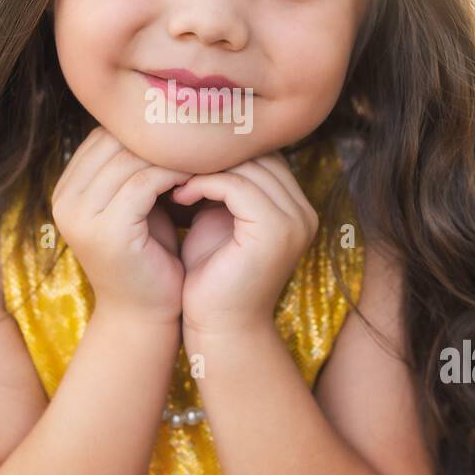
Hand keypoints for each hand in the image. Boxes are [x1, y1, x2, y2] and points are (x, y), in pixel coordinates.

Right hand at [51, 126, 193, 323]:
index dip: (144, 128)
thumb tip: (164, 116)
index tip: (184, 125)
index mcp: (67, 189)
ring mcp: (81, 215)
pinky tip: (201, 174)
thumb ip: (137, 167)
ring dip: (171, 152)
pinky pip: (145, 182)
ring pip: (130, 158)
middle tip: (200, 128)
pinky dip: (176, 174)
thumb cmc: (148, 257)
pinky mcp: (106, 230)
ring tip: (205, 148)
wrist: (143, 317)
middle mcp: (64, 199)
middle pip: (113, 141)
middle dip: (157, 135)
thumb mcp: (138, 205)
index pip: (103, 136)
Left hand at [170, 152, 318, 335]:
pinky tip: (179, 194)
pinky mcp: (274, 230)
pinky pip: (237, 186)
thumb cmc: (211, 278)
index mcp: (294, 208)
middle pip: (259, 155)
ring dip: (204, 167)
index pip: (262, 156)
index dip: (222, 151)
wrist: (220, 329)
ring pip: (248, 166)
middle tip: (172, 157)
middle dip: (214, 153)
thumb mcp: (217, 221)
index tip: (181, 155)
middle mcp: (303, 212)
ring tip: (171, 175)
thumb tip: (195, 145)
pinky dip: (204, 184)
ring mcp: (294, 221)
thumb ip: (219, 187)